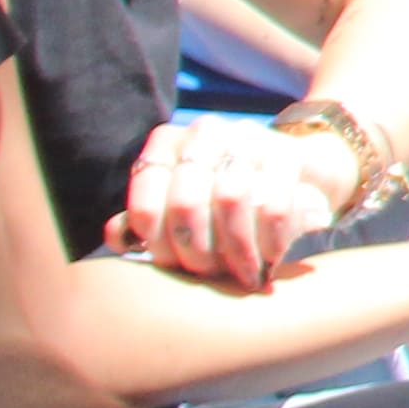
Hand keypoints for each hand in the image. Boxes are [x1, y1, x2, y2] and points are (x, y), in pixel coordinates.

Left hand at [100, 119, 351, 289]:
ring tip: (242, 275)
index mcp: (166, 143)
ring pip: (231, 199)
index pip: (146, 203)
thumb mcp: (180, 207)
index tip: (174, 268)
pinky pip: (274, 203)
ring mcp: (247, 136)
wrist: (289, 174)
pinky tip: (270, 260)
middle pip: (186, 202)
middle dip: (198, 251)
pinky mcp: (287, 152)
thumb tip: (119, 238)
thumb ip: (148, 221)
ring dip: (237, 249)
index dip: (158, 245)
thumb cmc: (220, 201)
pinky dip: (271, 241)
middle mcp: (203, 132)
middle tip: (210, 275)